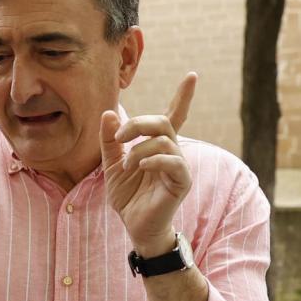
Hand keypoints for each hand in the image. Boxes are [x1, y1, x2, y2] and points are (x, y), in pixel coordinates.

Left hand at [102, 72, 197, 252]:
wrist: (134, 224)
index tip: (191, 75)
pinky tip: (140, 168)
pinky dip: (152, 160)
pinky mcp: (182, 181)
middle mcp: (172, 151)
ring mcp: (179, 165)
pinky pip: (172, 161)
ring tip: (127, 165)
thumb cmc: (127, 195)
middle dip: (137, 124)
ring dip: (138, 149)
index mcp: (157, 144)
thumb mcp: (111, 164)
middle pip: (162, 121)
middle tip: (119, 138)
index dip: (183, 96)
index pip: (173, 114)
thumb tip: (108, 113)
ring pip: (163, 140)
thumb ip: (110, 140)